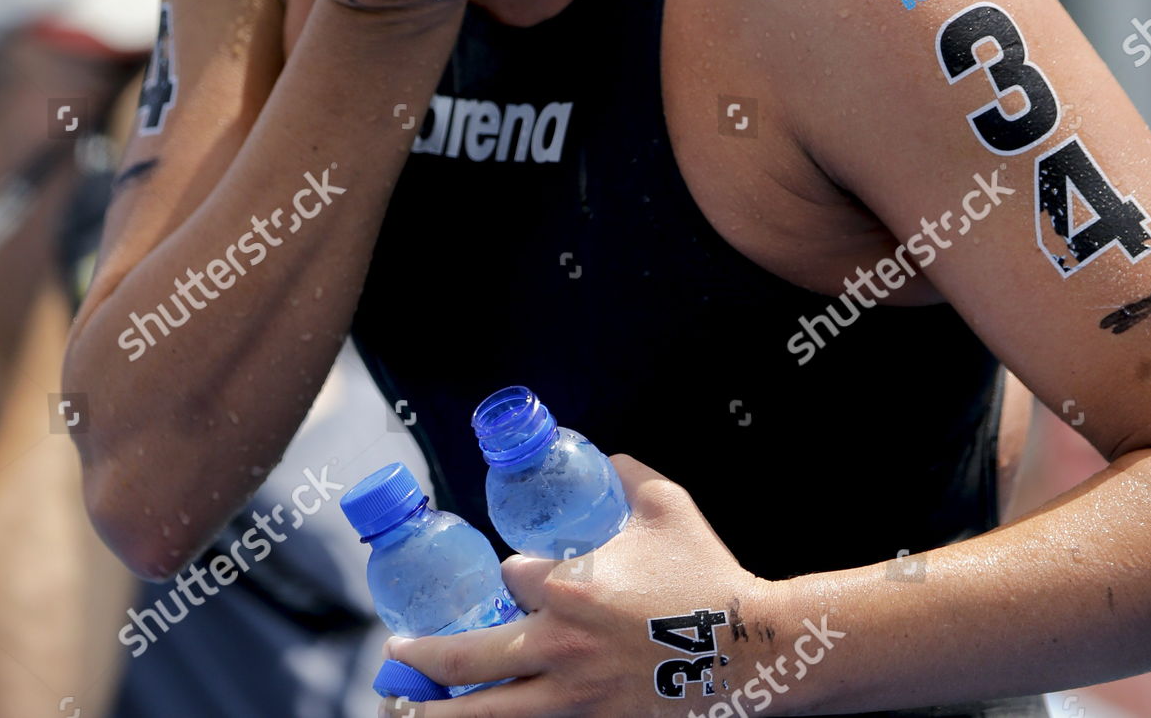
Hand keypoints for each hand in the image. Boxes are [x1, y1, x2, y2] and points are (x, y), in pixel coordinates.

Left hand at [376, 456, 775, 716]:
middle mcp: (561, 648)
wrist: (752, 649)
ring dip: (441, 714)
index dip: (506, 573)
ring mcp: (576, 699)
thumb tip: (606, 457)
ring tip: (405, 711)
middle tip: (398, 654)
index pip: (509, 577)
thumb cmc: (707, 575)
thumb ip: (627, 474)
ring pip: (489, 715)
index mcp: (571, 588)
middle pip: (470, 658)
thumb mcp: (667, 506)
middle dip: (425, 657)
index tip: (512, 574)